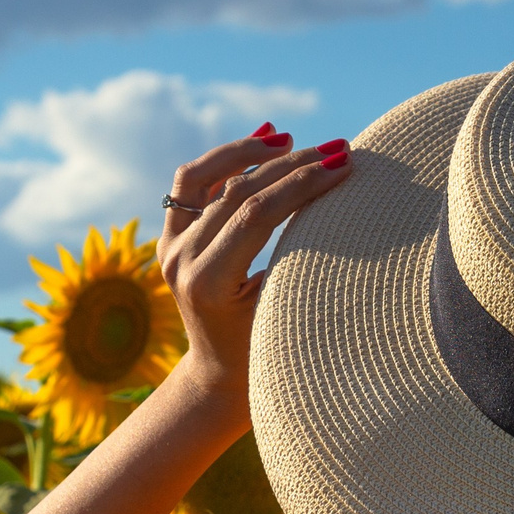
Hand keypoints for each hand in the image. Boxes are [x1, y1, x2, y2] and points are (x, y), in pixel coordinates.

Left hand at [158, 126, 352, 419]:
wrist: (220, 374)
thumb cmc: (266, 351)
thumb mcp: (286, 310)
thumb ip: (299, 258)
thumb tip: (337, 193)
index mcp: (206, 283)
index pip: (256, 214)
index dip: (302, 184)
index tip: (344, 166)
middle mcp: (180, 261)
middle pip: (237, 191)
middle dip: (292, 165)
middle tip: (338, 149)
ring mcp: (169, 246)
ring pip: (205, 177)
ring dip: (251, 152)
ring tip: (291, 140)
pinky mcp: (169, 237)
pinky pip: (192, 183)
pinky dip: (224, 159)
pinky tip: (262, 142)